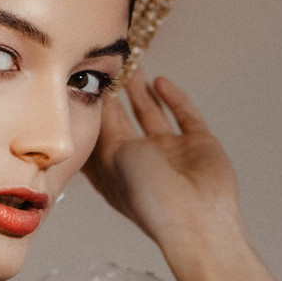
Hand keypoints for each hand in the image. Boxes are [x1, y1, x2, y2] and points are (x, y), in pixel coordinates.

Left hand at [83, 72, 246, 251]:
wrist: (195, 217)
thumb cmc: (147, 196)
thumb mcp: (112, 156)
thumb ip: (105, 124)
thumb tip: (95, 97)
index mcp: (115, 170)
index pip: (99, 133)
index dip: (92, 109)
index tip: (83, 81)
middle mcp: (141, 160)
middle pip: (124, 120)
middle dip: (116, 94)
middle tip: (108, 64)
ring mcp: (170, 151)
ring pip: (152, 112)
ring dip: (141, 90)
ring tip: (132, 63)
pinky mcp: (198, 144)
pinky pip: (184, 115)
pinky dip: (173, 98)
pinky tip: (159, 81)